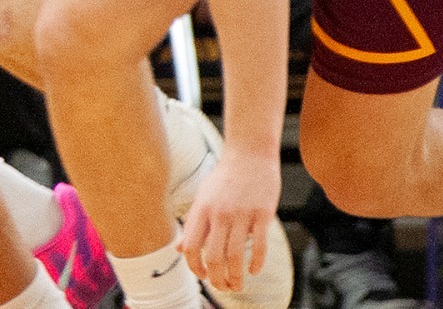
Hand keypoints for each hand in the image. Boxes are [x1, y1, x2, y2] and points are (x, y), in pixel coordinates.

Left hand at [181, 149, 281, 293]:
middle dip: (217, 279)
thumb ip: (192, 225)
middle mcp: (219, 214)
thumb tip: (179, 250)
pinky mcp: (263, 214)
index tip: (203, 277)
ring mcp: (241, 214)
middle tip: (223, 288)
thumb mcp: (203, 197)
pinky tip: (254, 271)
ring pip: (236, 256)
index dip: (195, 267)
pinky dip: (256, 263)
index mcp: (201, 210)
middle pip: (213, 256)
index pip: (191, 247)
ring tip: (237, 286)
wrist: (249, 154)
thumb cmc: (225, 178)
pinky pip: (260, 245)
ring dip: (236, 277)